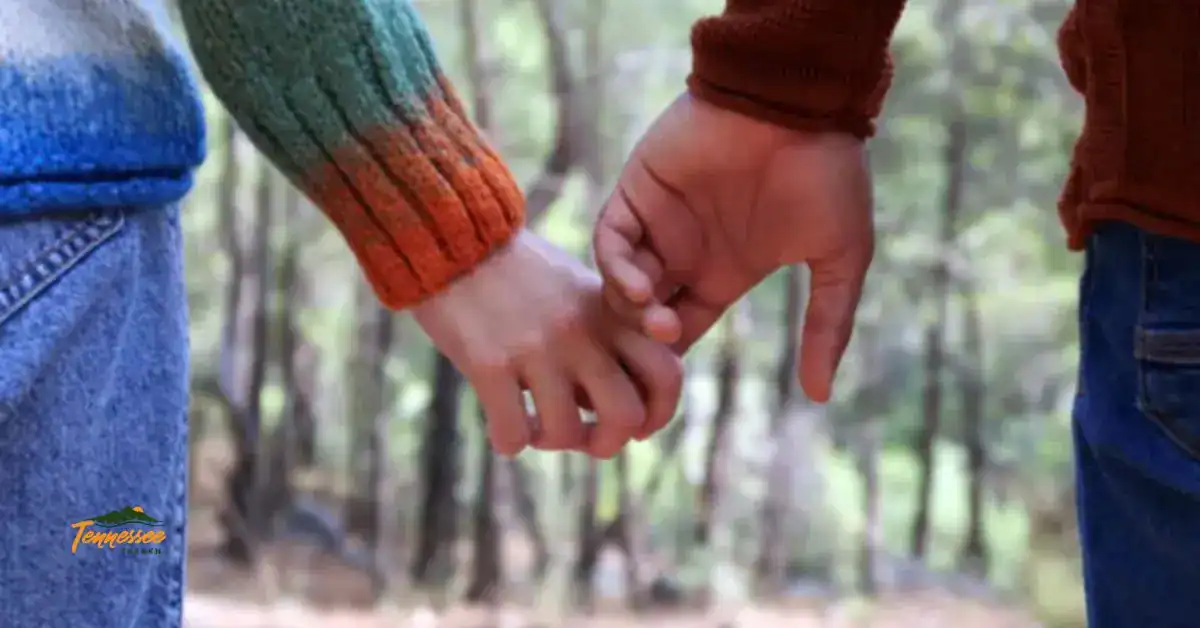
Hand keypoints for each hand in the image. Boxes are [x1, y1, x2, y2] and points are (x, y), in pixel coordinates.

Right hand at [413, 230, 682, 457]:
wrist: (455, 241)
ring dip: (550, 442)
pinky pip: (513, 434)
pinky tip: (502, 427)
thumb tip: (623, 408)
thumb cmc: (518, 276)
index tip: (635, 425)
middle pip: (625, 414)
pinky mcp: (489, 362)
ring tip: (534, 428)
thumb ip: (606, 340)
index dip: (659, 413)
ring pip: (567, 433)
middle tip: (583, 438)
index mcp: (609, 314)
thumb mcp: (578, 294)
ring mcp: (536, 348)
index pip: (666, 372)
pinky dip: (508, 441)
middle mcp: (581, 332)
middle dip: (606, 443)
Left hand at [593, 95, 873, 402]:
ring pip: (619, 282)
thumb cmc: (828, 173)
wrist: (803, 103)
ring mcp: (659, 221)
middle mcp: (685, 251)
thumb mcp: (839, 258)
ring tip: (658, 321)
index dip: (670, 360)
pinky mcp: (638, 190)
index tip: (672, 387)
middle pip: (641, 314)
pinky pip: (610, 239)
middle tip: (663, 353)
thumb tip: (821, 394)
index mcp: (723, 272)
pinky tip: (640, 287)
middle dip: (645, 342)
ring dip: (630, 311)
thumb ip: (828, 324)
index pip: (681, 329)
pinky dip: (616, 267)